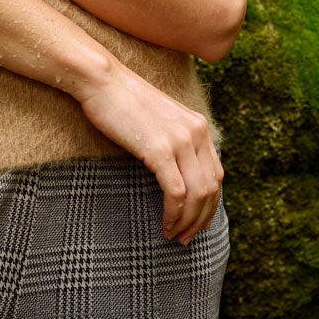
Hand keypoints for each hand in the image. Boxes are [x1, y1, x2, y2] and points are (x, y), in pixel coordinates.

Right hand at [78, 60, 223, 245]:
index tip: (198, 222)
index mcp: (198, 125)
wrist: (102, 80)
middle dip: (201, 219)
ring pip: (197, 194)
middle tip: (186, 238)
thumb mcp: (159, 120)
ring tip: (175, 236)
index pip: (216, 174)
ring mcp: (179, 140)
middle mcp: (195, 132)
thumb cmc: (122, 101)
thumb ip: (173, 141)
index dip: (210, 204)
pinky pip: (176, 193)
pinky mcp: (159, 149)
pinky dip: (173, 214)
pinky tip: (164, 225)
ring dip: (188, 222)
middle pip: (211, 188)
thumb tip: (176, 173)